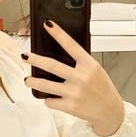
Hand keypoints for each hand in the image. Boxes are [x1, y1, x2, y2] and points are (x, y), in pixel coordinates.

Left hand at [22, 21, 125, 136]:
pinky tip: (51, 98)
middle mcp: (81, 77)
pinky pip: (50, 101)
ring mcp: (74, 92)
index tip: (47, 24)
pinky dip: (48, 99)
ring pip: (45, 85)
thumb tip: (58, 56)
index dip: (58, 33)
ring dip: (33, 81)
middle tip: (25, 56)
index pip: (71, 45)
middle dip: (34, 59)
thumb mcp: (96, 71)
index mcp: (89, 65)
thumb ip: (80, 64)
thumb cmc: (103, 90)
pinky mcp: (69, 106)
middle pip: (51, 65)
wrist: (110, 112)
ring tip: (28, 80)